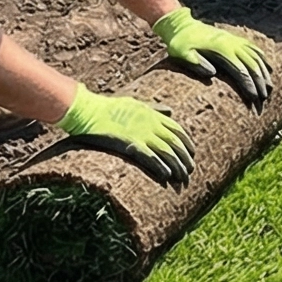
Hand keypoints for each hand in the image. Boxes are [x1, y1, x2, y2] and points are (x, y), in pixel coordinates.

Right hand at [57, 89, 193, 182]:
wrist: (88, 111)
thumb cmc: (109, 108)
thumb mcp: (136, 103)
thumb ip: (155, 108)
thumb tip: (171, 110)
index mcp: (153, 114)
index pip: (177, 129)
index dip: (187, 143)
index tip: (192, 153)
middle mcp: (150, 124)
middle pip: (175, 143)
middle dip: (185, 158)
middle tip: (191, 170)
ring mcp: (141, 134)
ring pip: (166, 152)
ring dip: (177, 166)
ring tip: (182, 178)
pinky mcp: (130, 144)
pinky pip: (150, 157)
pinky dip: (160, 167)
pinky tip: (167, 176)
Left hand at [153, 6, 273, 108]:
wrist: (180, 25)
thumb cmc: (179, 43)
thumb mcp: (182, 53)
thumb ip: (196, 63)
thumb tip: (213, 74)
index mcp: (221, 49)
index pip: (241, 70)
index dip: (249, 85)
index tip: (255, 99)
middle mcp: (231, 44)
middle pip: (253, 65)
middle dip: (261, 83)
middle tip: (265, 100)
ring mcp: (234, 40)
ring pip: (256, 57)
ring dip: (265, 73)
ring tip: (270, 88)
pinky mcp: (233, 39)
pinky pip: (253, 49)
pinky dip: (262, 59)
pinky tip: (268, 68)